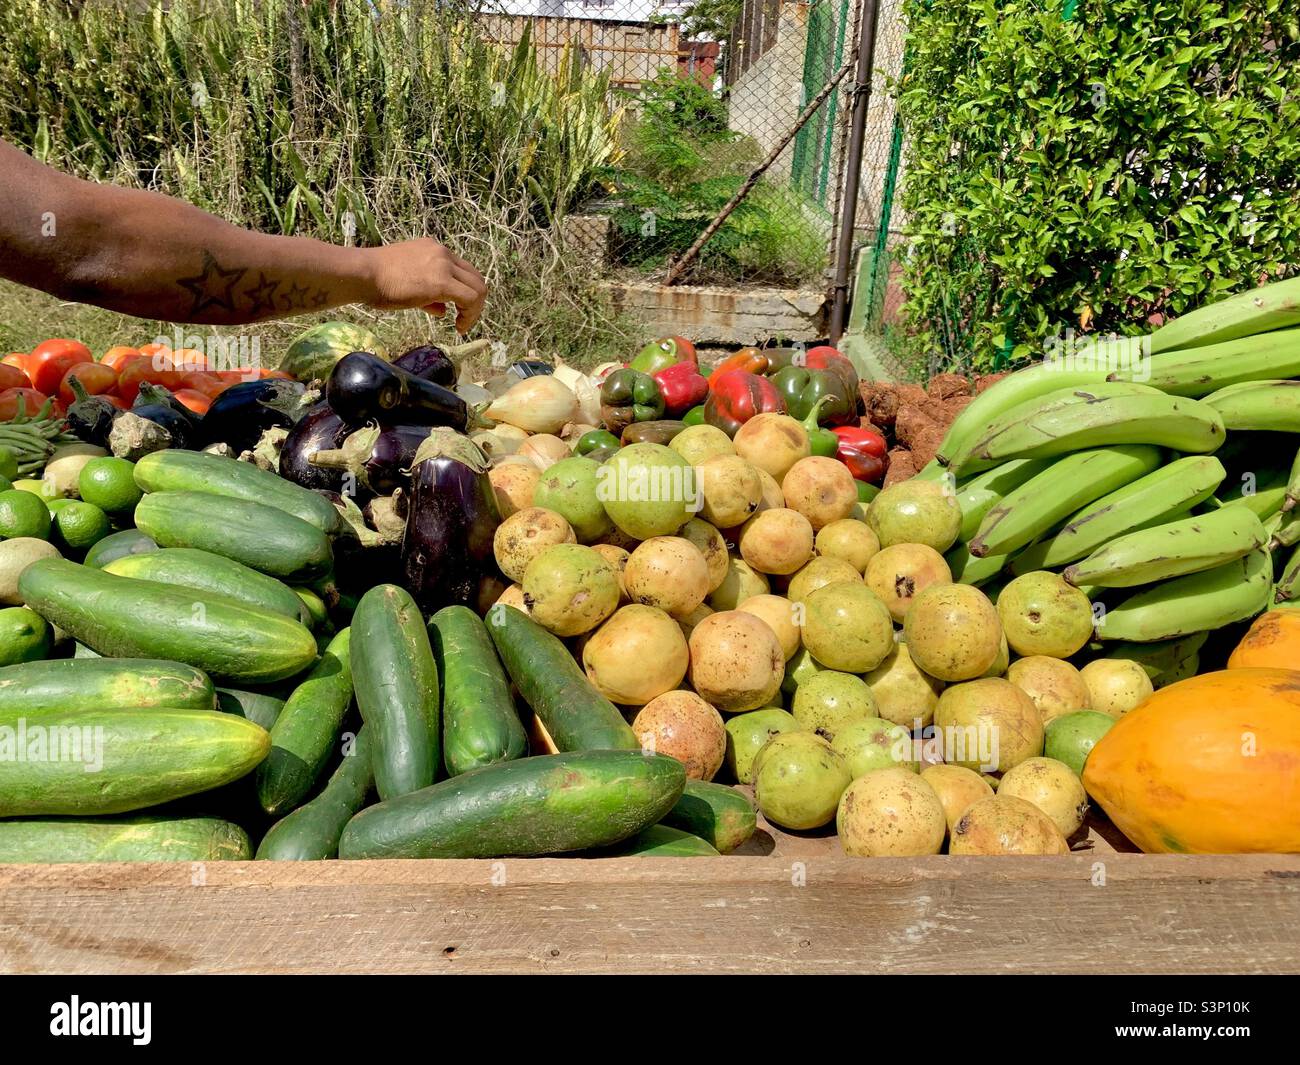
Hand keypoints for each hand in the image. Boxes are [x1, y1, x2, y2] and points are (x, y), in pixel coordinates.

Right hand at [364, 238, 486, 332]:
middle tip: (464, 320)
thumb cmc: (377, 280)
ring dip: (475, 310)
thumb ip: (429, 296)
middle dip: (475, 302)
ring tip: (462, 325)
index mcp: (433, 250)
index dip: (464, 292)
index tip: (457, 311)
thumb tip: (443, 310)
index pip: (461, 270)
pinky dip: (470, 315)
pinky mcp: (442, 281)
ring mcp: (443, 265)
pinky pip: (470, 298)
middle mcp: (442, 253)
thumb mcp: (408, 284)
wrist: (364, 274)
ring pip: (478, 288)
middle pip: (474, 277)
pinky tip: (459, 326)